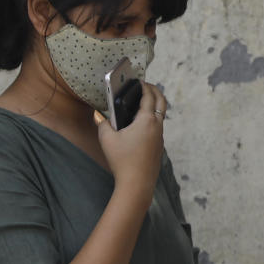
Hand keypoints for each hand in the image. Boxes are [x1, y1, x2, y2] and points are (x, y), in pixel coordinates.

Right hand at [97, 82, 166, 196]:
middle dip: (155, 91)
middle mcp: (157, 126)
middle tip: (145, 86)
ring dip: (154, 105)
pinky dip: (152, 118)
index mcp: (147, 120)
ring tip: (142, 101)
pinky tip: (140, 122)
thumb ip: (102, 123)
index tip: (139, 80)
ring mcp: (160, 137)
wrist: (137, 183)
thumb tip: (100, 116)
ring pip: (161, 115)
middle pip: (162, 102)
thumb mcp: (106, 139)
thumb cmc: (122, 160)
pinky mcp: (159, 146)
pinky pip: (158, 126)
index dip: (144, 86)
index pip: (149, 96)